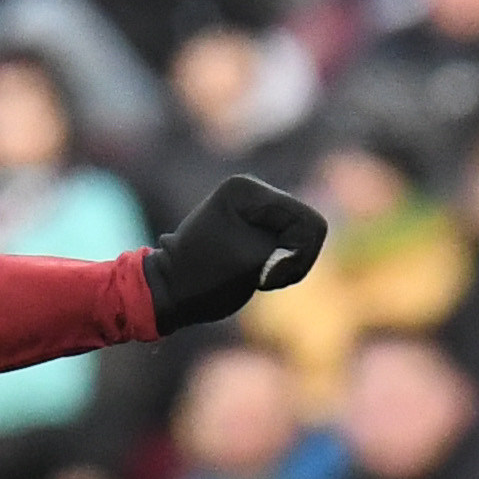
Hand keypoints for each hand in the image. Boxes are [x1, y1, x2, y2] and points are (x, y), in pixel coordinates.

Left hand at [145, 175, 329, 332]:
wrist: (168, 290)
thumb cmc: (206, 279)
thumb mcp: (256, 263)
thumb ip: (292, 246)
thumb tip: (311, 232)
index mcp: (247, 191)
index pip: (308, 222)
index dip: (297, 256)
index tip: (264, 276)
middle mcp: (251, 188)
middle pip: (308, 225)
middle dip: (295, 258)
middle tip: (264, 279)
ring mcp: (253, 205)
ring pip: (302, 235)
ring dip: (288, 262)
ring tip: (258, 277)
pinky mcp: (254, 222)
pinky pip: (290, 241)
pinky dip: (280, 262)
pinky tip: (257, 271)